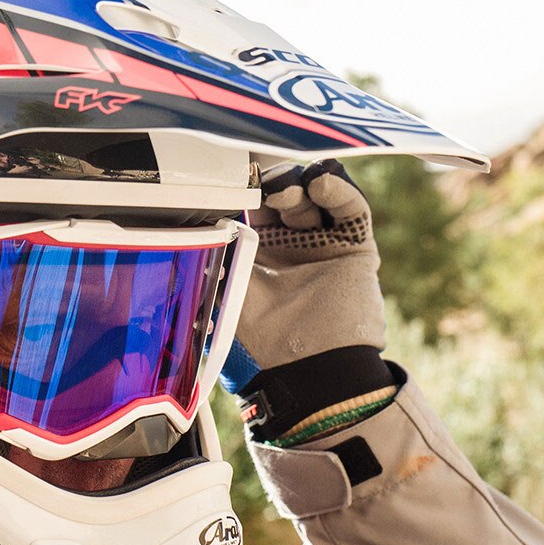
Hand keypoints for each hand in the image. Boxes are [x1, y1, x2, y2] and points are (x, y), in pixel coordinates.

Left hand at [224, 159, 394, 445]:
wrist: (309, 374)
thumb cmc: (260, 344)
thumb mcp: (223, 291)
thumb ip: (209, 255)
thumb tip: (186, 222)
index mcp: (260, 256)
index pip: (254, 206)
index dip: (246, 187)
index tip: (236, 170)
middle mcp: (293, 248)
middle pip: (286, 194)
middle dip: (274, 182)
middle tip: (266, 180)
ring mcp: (326, 247)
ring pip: (317, 196)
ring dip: (302, 182)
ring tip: (292, 186)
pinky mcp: (357, 250)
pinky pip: (352, 209)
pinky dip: (339, 190)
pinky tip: (322, 184)